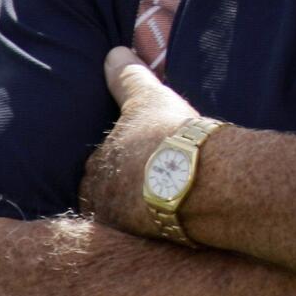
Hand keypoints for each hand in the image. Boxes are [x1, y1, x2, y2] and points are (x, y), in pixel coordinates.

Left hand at [78, 47, 197, 236]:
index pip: (99, 167)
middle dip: (125, 190)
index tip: (140, 157)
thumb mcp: (147, 97)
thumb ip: (127, 77)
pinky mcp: (149, 243)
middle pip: (109, 195)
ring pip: (127, 217)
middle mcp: (101, 200)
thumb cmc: (168, 134)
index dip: (120, 161)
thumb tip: (113, 52)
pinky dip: (161, 224)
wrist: (199, 177)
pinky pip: (150, 234)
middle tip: (153, 179)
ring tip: (170, 198)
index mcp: (96, 166)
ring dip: (142, 209)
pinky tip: (180, 216)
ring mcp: (124, 225)